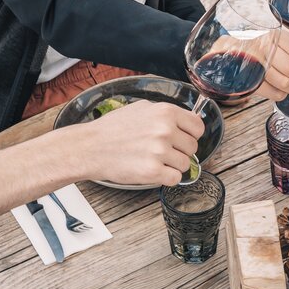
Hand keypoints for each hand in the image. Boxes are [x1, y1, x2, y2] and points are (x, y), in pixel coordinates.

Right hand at [73, 100, 203, 186]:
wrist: (90, 147)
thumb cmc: (112, 129)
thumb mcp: (141, 108)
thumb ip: (165, 113)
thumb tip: (186, 119)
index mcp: (165, 112)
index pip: (198, 127)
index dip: (191, 135)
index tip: (183, 140)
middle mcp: (165, 130)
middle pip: (192, 148)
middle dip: (180, 152)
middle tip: (162, 152)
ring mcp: (159, 151)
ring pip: (185, 164)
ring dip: (172, 166)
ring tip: (154, 161)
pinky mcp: (153, 171)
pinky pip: (175, 179)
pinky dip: (166, 178)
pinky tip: (153, 171)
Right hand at [258, 29, 288, 101]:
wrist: (239, 55)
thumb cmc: (268, 50)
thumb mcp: (285, 43)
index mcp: (276, 37)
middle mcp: (264, 49)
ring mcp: (256, 66)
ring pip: (286, 84)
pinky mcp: (252, 82)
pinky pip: (276, 94)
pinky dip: (282, 93)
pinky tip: (278, 86)